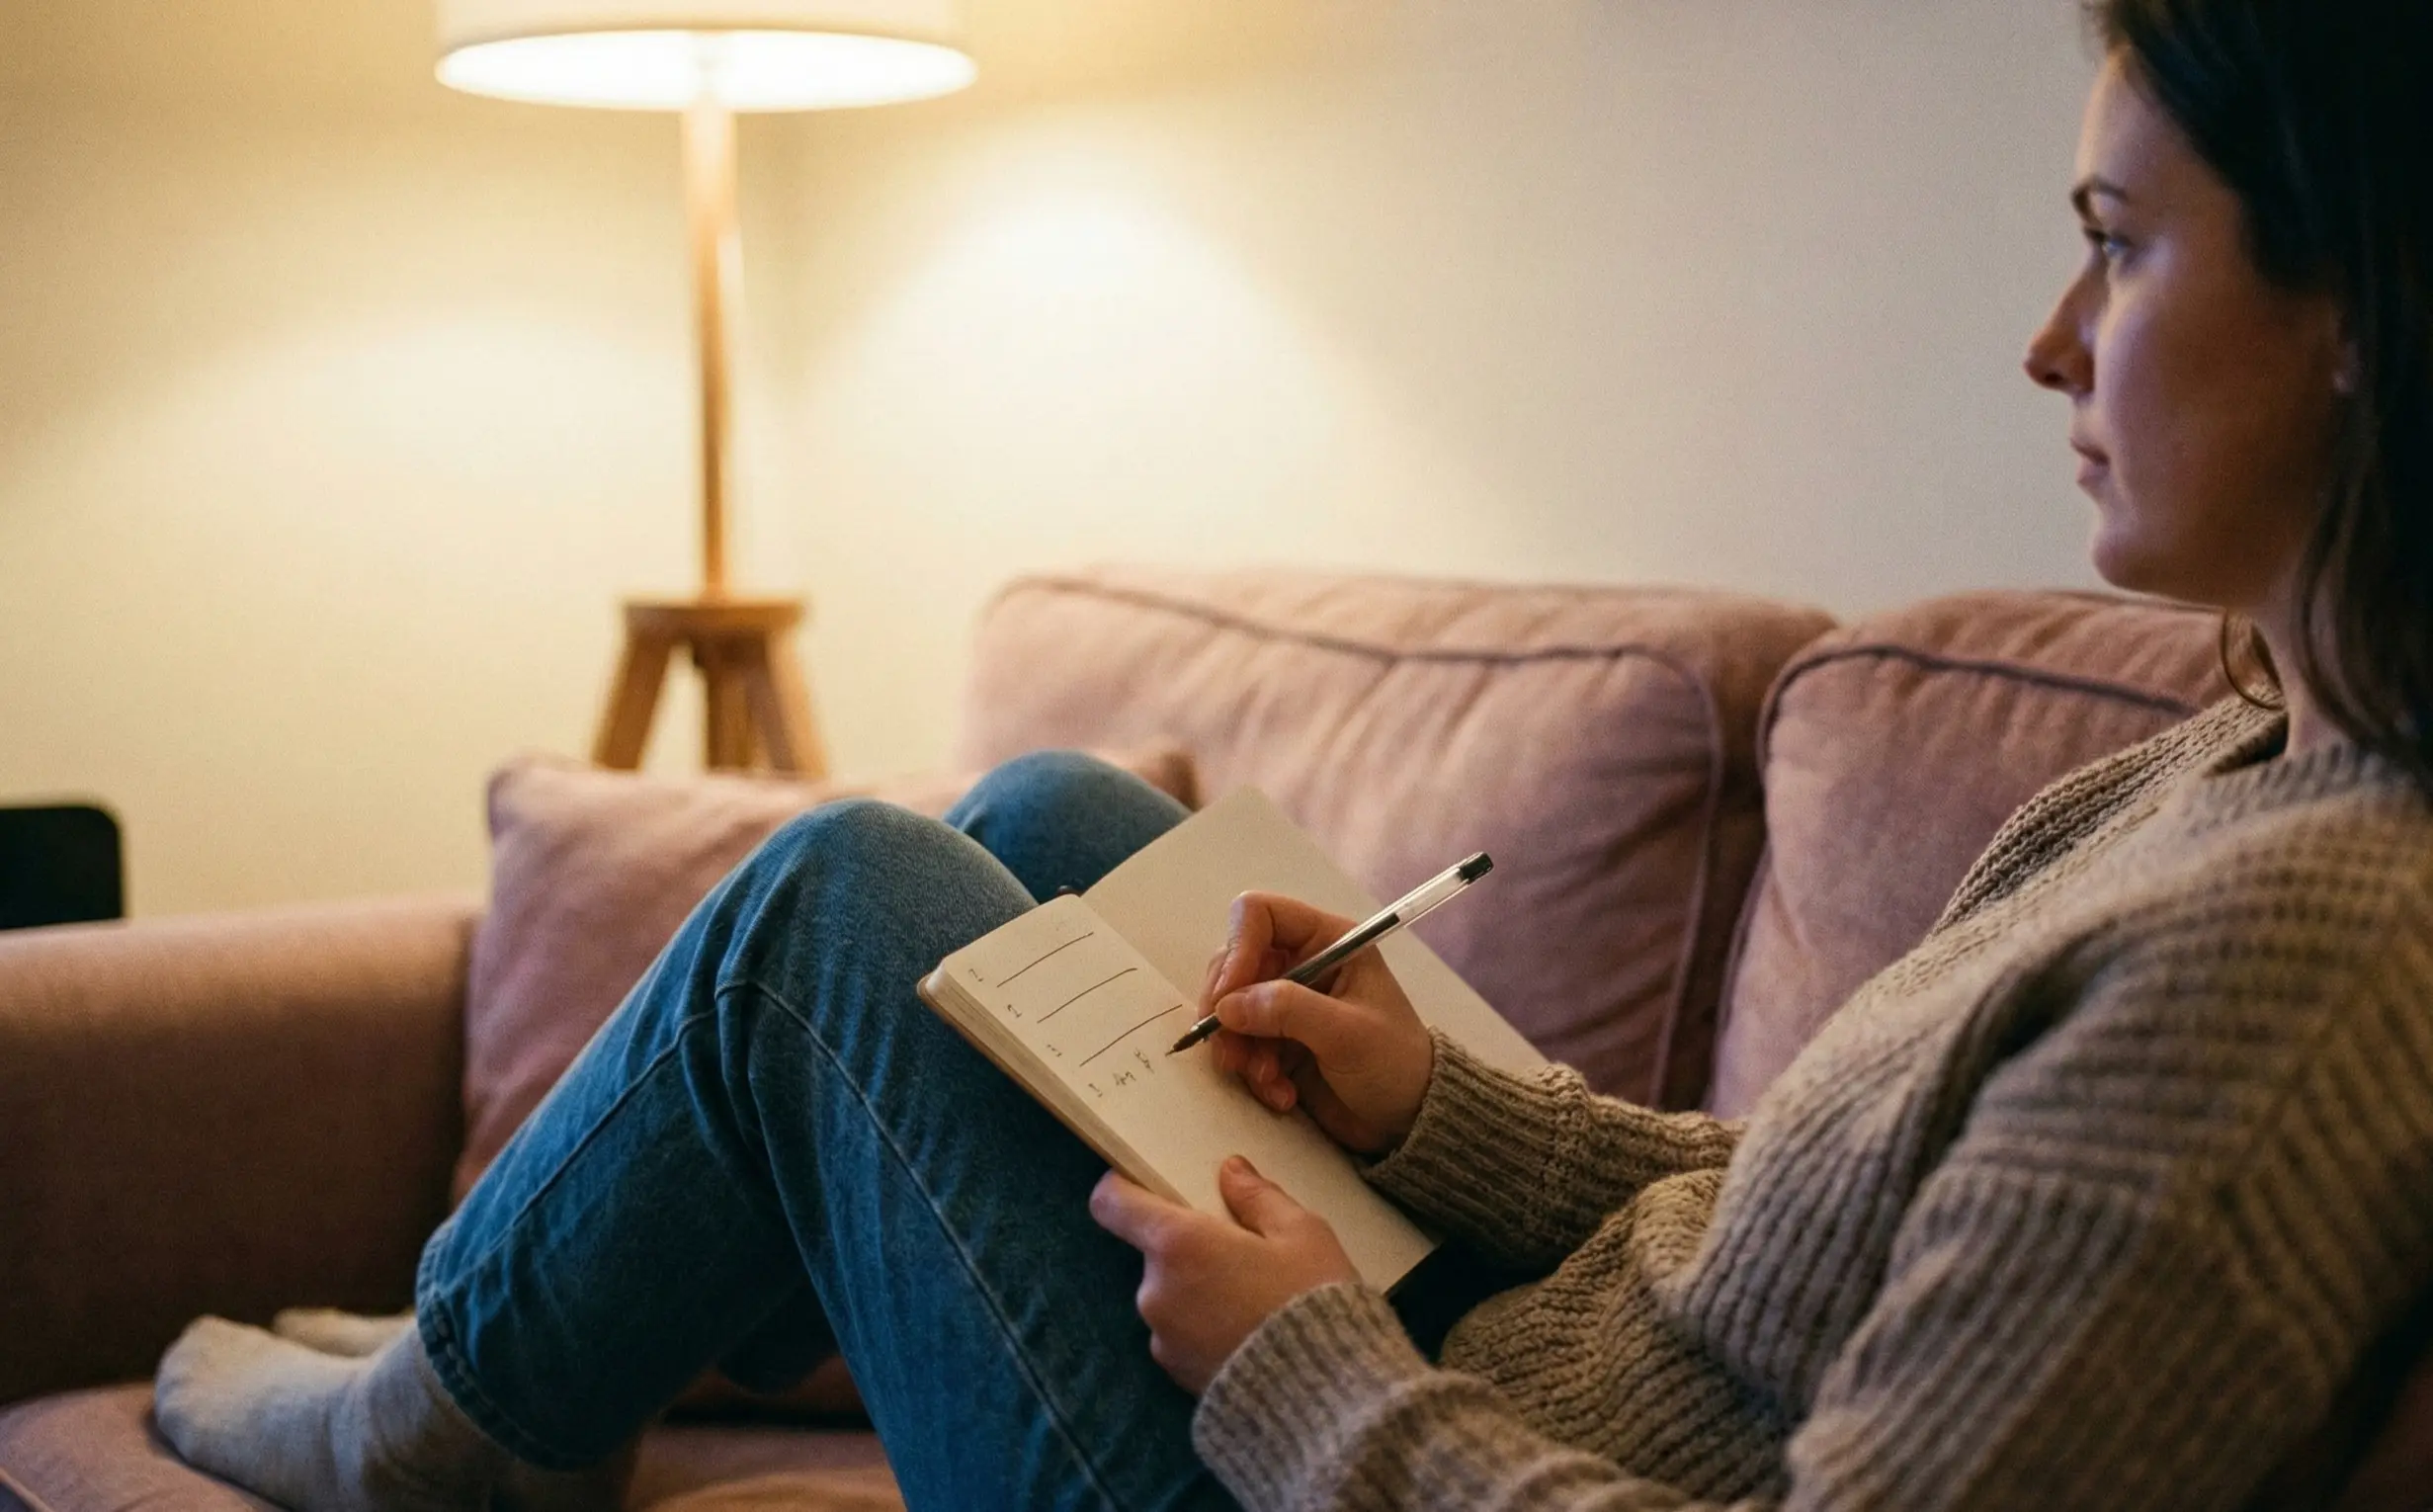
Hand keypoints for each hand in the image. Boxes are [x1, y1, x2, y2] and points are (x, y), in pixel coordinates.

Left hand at [1089, 1158, 1359, 1393]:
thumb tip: (1230, 1171)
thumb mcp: (1302, 1234)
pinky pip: (1181, 1335)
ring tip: (1254, 1303)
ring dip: (1199, 1292)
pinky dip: (1204, 1329)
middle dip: (1190, 1249)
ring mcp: (1161, 1337)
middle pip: (1155, 1252)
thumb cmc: (1312, 1299)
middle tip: (1242, 1256)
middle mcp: (1155, 1289)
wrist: (1322, 1397)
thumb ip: (1258, 1197)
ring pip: (1170, 1296)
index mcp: (1178, 1243)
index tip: (1151, 1187)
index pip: (1112, 1203)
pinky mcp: (1175, 1374)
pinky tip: (1248, 1336)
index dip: (1124, 1188)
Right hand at [1198, 892, 1434, 1154]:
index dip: (1237, 950)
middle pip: (1233, 963)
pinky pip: (1241, 1044)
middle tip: (1230, 1052)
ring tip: (1267, 1081)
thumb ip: (1288, 1010)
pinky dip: (1253, 1072)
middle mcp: (1302, 963)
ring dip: (1239, 1048)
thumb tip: (1226, 1005)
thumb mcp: (1347, 1033)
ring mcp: (1287, 1003)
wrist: (1408, 1120)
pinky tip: (1281, 1094)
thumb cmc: (1393, 1064)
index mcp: (1327, 941)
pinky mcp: (1278, 1040)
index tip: (1226, 999)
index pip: (1259, 915)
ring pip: (1230, 1008)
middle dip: (1227, 1010)